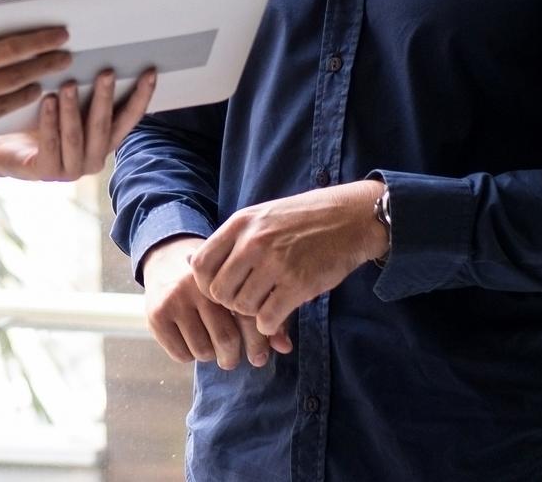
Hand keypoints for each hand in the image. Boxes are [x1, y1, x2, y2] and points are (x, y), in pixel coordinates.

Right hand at [0, 30, 71, 161]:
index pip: (6, 50)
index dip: (37, 42)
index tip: (60, 35)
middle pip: (16, 77)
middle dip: (45, 65)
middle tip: (66, 56)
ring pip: (9, 103)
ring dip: (33, 90)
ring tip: (48, 80)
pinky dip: (7, 110)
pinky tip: (21, 103)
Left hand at [0, 68, 157, 182]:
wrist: (3, 149)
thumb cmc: (38, 122)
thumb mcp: (68, 107)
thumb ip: (85, 93)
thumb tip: (102, 57)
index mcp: (104, 142)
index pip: (128, 119)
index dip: (141, 97)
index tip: (149, 72)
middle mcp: (93, 159)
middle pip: (103, 126)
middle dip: (105, 98)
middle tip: (106, 72)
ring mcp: (71, 170)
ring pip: (76, 136)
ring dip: (73, 109)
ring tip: (70, 84)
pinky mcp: (46, 172)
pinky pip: (50, 144)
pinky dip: (49, 121)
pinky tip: (47, 100)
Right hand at [141, 235, 291, 369]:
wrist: (165, 256)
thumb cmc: (213, 277)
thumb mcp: (238, 283)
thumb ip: (264, 312)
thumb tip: (285, 348)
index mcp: (222, 274)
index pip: (247, 317)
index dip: (258, 343)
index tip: (260, 358)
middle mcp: (197, 286)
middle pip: (226, 339)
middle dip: (232, 357)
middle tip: (231, 358)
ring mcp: (174, 300)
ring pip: (203, 351)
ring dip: (210, 356)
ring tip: (210, 346)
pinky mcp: (156, 315)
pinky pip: (181, 354)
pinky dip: (189, 355)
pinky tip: (190, 340)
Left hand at [189, 181, 388, 337]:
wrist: (350, 218)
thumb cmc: (302, 219)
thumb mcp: (260, 217)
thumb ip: (229, 240)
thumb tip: (191, 263)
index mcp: (240, 224)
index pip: (201, 265)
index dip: (205, 285)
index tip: (221, 289)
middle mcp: (254, 243)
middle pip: (219, 292)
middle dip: (229, 303)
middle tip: (245, 301)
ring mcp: (276, 264)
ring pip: (243, 307)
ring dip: (252, 313)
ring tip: (265, 305)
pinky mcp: (298, 284)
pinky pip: (268, 318)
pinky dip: (269, 324)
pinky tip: (277, 315)